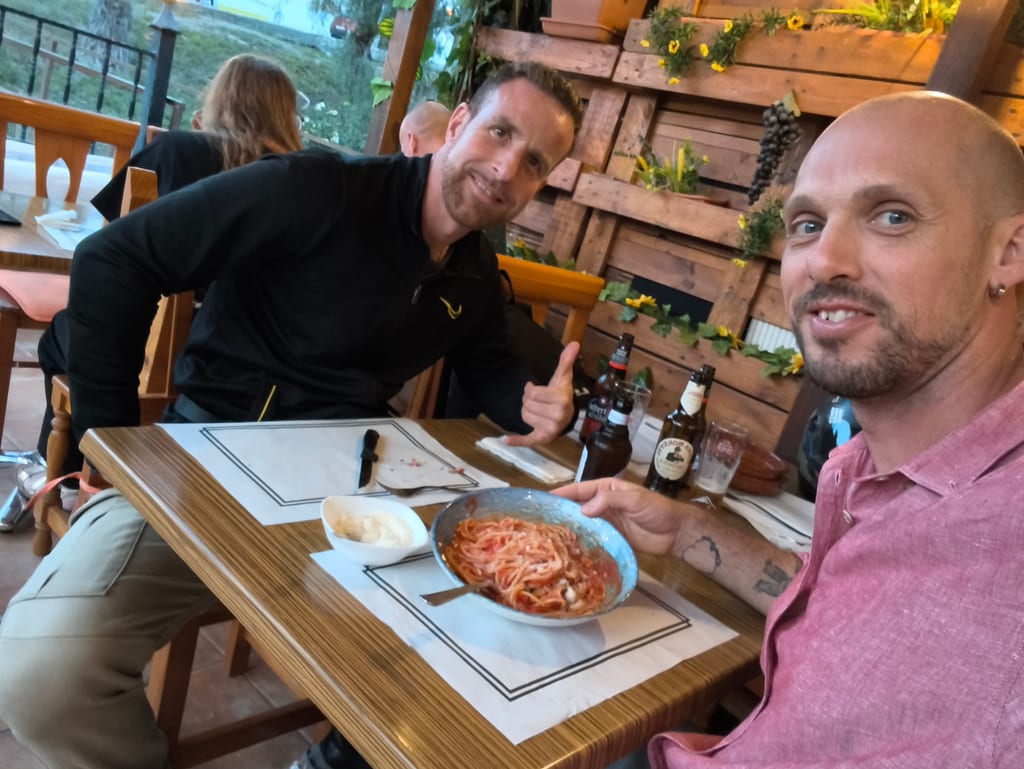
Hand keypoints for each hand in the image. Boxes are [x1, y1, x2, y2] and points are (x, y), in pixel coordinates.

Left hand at [506, 341, 578, 446]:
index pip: (532, 393)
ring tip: (537, 410)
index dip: (531, 390)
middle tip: (538, 401)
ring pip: (524, 416)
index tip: (535, 389)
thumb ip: (566, 361)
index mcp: (561, 400)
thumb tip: (574, 343)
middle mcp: (557, 416)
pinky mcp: (543, 438)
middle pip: (527, 404)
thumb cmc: (561, 394)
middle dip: (529, 400)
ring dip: (527, 411)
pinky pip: (527, 440)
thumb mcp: (562, 377)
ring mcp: (551, 429)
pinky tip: (506, 440)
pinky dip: (517, 441)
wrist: (567, 416)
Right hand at [554, 477, 701, 555]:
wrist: (676, 532)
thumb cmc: (657, 509)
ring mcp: (606, 522)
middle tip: (539, 522)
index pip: (579, 490)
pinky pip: (592, 539)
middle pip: (577, 507)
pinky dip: (581, 542)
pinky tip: (569, 549)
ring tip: (549, 538)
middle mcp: (602, 504)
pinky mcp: (611, 538)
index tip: (543, 500)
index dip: (562, 494)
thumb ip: (609, 500)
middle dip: (560, 512)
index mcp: (606, 489)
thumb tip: (583, 509)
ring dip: (569, 529)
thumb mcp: (634, 499)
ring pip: (582, 524)